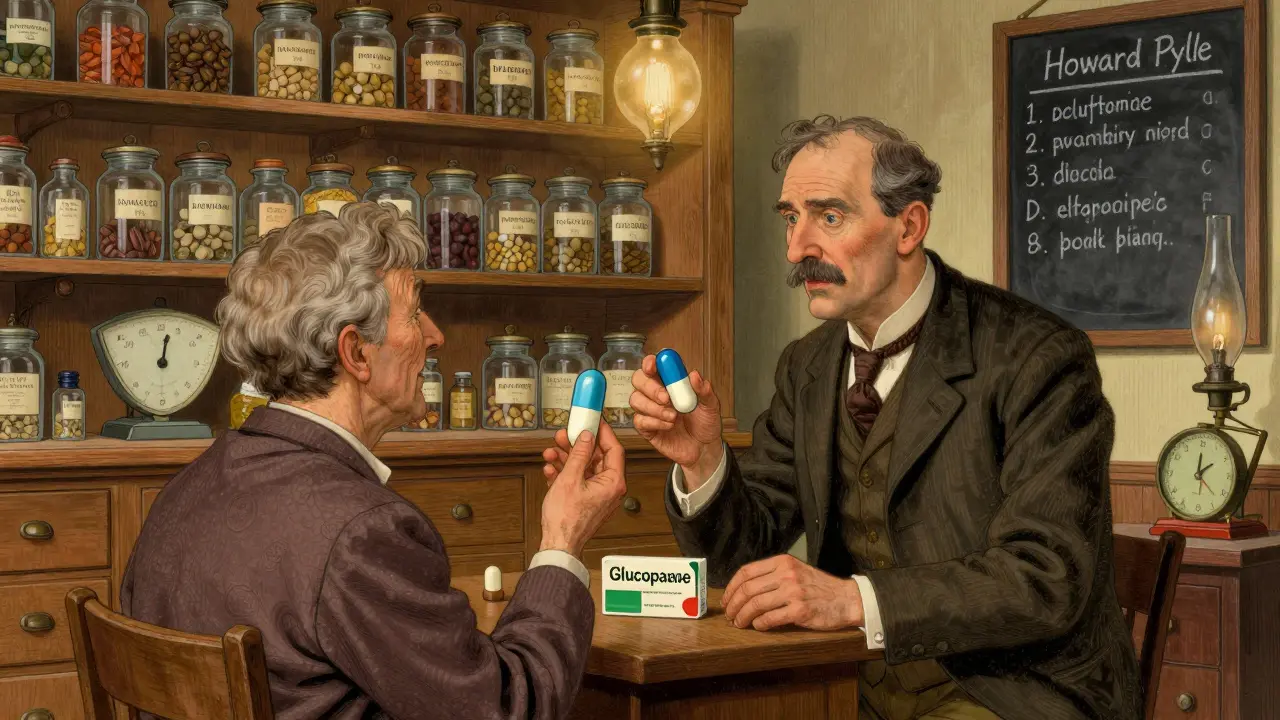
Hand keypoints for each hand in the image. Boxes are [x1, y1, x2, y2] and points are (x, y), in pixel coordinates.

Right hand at [539, 422, 626, 557]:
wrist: (558, 545)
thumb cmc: (566, 520)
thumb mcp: (571, 478)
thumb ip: (579, 454)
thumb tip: (586, 436)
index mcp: (613, 483)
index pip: (614, 449)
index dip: (603, 432)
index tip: (593, 421)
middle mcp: (609, 489)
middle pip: (596, 457)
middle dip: (577, 446)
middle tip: (564, 436)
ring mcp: (598, 495)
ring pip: (584, 468)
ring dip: (567, 458)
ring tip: (552, 452)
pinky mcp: (587, 501)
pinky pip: (578, 480)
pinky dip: (565, 473)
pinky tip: (551, 469)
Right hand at [628, 354, 723, 487]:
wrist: (704, 449)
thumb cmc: (705, 424)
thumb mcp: (711, 406)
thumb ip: (704, 390)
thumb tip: (694, 375)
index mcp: (671, 382)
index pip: (655, 366)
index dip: (650, 362)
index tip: (653, 365)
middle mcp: (657, 394)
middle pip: (639, 380)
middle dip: (650, 387)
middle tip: (666, 398)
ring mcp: (650, 410)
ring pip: (636, 400)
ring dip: (654, 408)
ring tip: (673, 416)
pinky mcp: (647, 428)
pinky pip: (639, 420)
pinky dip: (654, 422)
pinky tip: (669, 426)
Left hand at [722, 554, 864, 631]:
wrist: (846, 599)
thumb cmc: (819, 587)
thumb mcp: (795, 571)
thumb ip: (773, 575)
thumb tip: (744, 590)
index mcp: (782, 562)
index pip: (746, 572)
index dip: (731, 587)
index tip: (726, 600)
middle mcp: (786, 574)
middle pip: (747, 589)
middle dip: (733, 605)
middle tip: (729, 615)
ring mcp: (793, 592)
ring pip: (755, 604)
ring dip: (742, 616)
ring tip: (739, 623)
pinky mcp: (800, 611)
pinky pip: (770, 619)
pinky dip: (759, 624)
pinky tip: (758, 626)